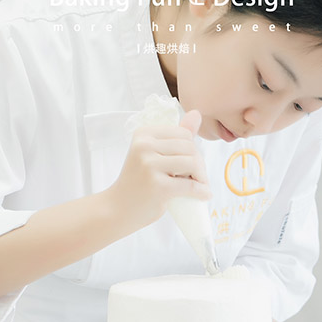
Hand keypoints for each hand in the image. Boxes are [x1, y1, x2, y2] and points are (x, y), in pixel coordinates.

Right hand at [107, 109, 211, 232]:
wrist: (117, 208)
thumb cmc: (138, 181)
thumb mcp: (152, 154)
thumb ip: (175, 136)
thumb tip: (196, 113)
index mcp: (143, 134)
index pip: (183, 134)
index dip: (192, 150)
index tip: (188, 165)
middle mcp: (144, 146)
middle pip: (190, 148)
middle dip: (199, 164)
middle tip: (195, 178)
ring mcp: (150, 165)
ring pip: (193, 163)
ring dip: (201, 177)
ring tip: (198, 186)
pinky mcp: (158, 186)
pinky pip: (191, 185)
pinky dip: (201, 191)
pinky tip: (204, 195)